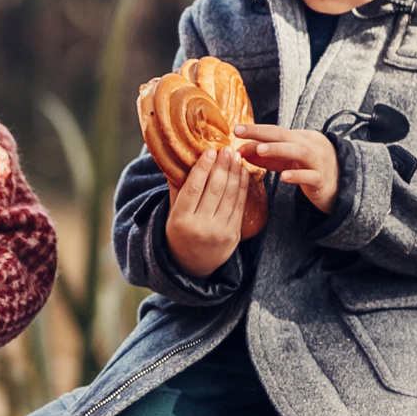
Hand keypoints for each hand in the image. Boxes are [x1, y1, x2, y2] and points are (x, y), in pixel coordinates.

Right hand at [162, 148, 252, 277]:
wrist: (191, 266)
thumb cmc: (179, 233)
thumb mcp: (173, 213)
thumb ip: (178, 188)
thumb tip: (179, 158)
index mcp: (181, 220)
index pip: (193, 188)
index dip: (203, 168)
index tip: (210, 151)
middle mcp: (200, 227)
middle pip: (214, 190)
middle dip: (222, 167)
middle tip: (227, 149)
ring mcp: (219, 232)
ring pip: (229, 196)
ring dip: (235, 174)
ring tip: (236, 157)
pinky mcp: (233, 235)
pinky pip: (239, 206)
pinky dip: (242, 188)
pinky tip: (243, 173)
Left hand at [236, 124, 339, 212]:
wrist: (341, 186)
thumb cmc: (309, 170)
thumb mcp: (286, 161)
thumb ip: (265, 156)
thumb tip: (239, 151)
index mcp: (301, 138)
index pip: (276, 130)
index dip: (256, 129)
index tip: (236, 130)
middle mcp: (311, 145)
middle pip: (285, 135)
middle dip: (261, 133)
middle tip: (240, 133)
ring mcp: (318, 162)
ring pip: (300, 151)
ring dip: (278, 149)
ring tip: (259, 150)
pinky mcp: (322, 180)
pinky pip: (311, 176)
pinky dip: (297, 176)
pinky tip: (284, 177)